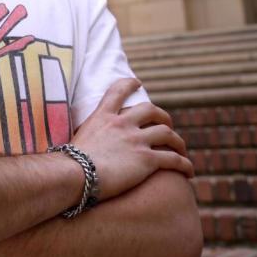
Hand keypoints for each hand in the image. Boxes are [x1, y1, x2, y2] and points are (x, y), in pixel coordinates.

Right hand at [70, 78, 193, 200]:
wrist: (74, 174)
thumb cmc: (67, 163)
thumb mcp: (75, 140)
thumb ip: (85, 137)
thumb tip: (76, 146)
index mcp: (102, 117)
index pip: (118, 92)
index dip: (130, 84)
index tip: (138, 83)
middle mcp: (121, 124)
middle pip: (151, 110)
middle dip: (163, 116)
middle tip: (167, 125)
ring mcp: (135, 140)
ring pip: (167, 134)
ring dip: (178, 142)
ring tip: (180, 150)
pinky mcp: (147, 160)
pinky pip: (174, 160)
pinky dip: (185, 164)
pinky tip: (188, 172)